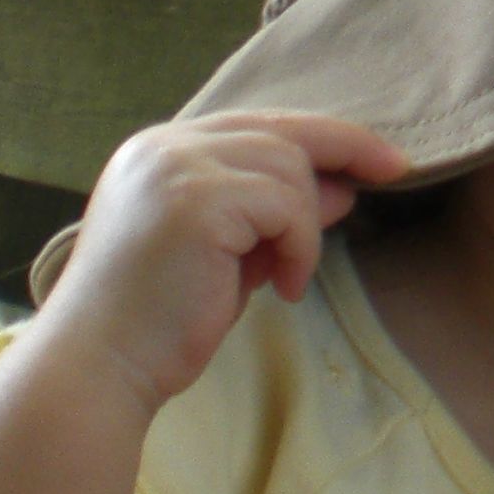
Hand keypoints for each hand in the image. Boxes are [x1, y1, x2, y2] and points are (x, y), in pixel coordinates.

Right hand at [35, 111, 408, 414]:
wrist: (99, 369)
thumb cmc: (159, 322)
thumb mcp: (228, 253)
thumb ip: (274, 211)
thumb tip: (345, 183)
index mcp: (159, 151)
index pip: (257, 124)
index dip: (322, 137)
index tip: (378, 157)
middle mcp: (162, 146)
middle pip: (281, 130)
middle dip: (344, 150)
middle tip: (394, 172)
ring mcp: (176, 167)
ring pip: (289, 167)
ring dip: (305, 227)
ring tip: (284, 277)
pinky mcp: (197, 199)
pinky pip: (285, 205)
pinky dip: (299, 247)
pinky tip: (281, 288)